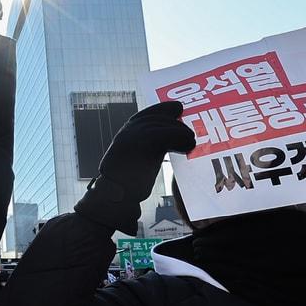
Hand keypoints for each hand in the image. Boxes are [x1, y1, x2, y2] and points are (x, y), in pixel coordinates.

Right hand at [77, 101, 195, 233]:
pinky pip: (166, 134)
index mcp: (124, 136)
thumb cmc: (126, 186)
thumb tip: (170, 143)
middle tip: (189, 128)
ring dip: (180, 131)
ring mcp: (132, 137)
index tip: (177, 108)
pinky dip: (180, 136)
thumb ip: (147, 150)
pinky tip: (189, 144)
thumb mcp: (134, 163)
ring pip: (162, 125)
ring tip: (191, 140)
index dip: (162, 109)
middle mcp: (126, 133)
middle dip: (173, 120)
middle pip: (154, 118)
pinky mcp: (142, 144)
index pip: (144, 116)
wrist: (115, 197)